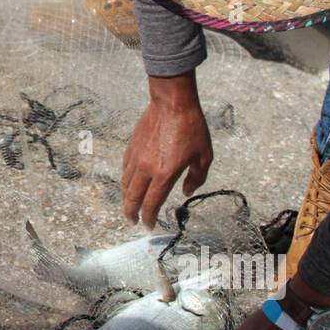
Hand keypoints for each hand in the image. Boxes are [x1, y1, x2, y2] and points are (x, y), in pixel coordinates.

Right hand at [121, 72, 211, 226]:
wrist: (173, 103)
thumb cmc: (191, 128)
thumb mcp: (204, 156)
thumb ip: (196, 178)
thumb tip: (186, 192)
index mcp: (165, 174)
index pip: (152, 203)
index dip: (149, 218)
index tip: (149, 225)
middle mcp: (147, 169)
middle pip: (133, 197)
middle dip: (131, 213)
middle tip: (133, 221)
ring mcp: (137, 157)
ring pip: (126, 184)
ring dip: (126, 197)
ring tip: (129, 205)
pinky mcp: (132, 146)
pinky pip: (125, 168)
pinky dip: (125, 180)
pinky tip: (128, 182)